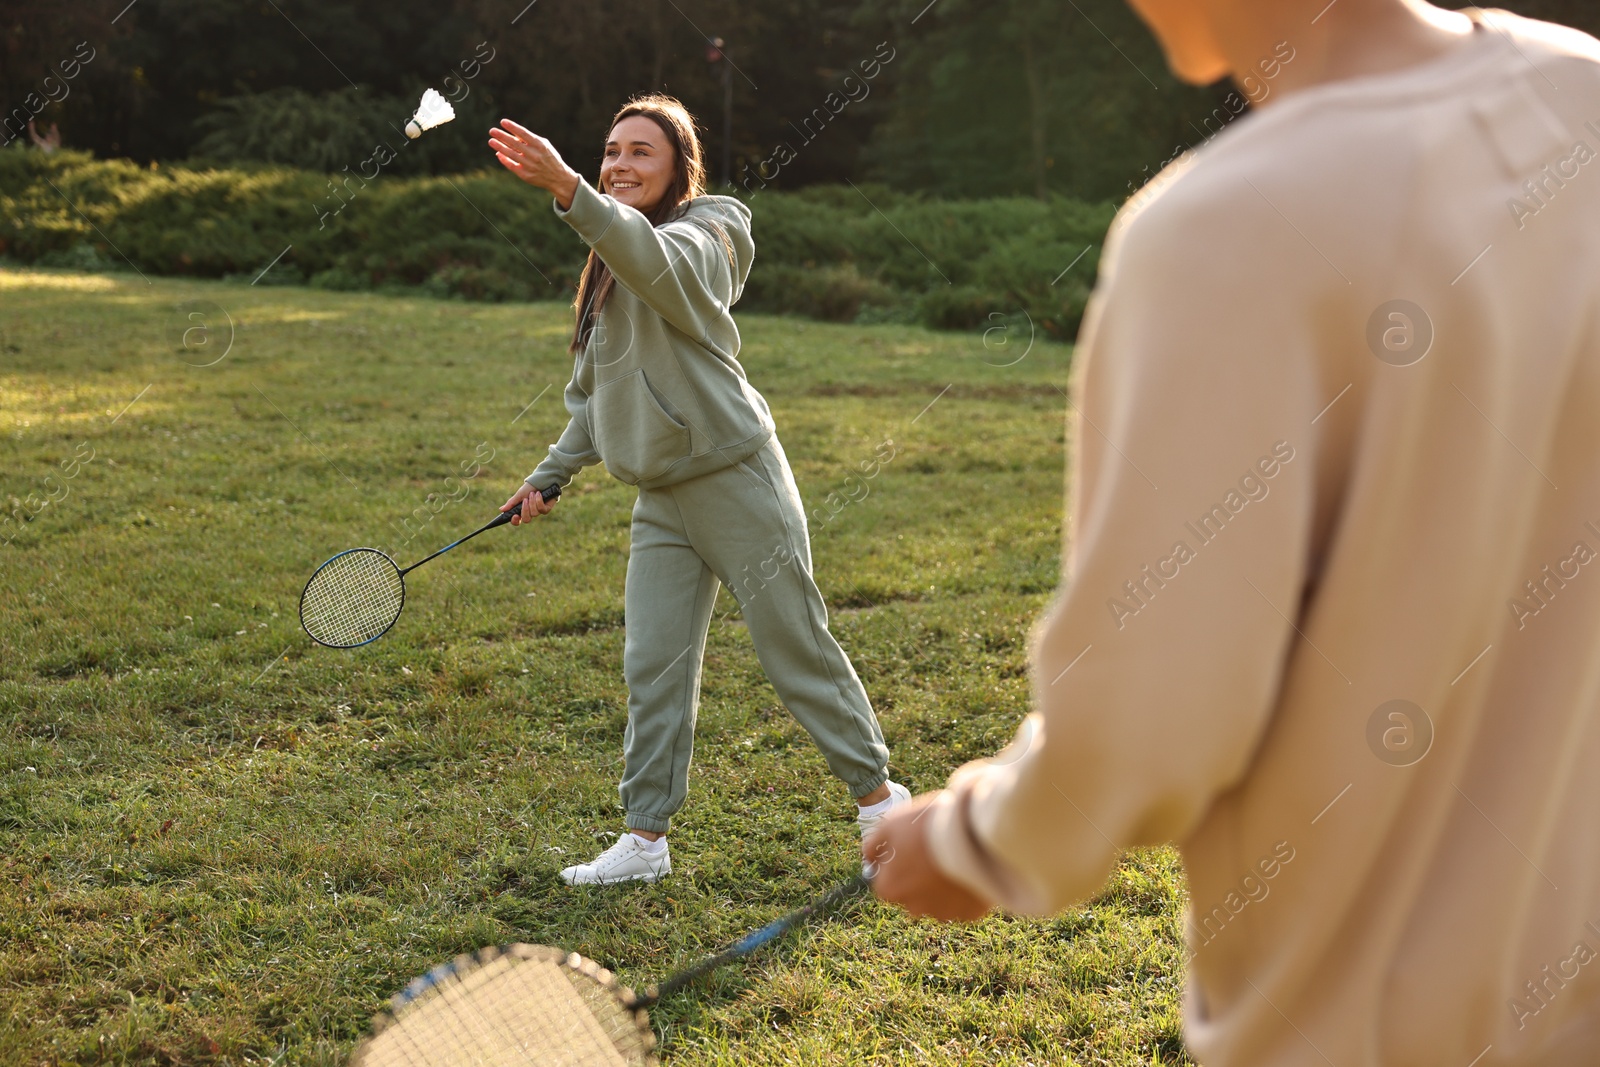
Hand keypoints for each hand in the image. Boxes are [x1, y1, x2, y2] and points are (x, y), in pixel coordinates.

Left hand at [488, 119, 580, 206]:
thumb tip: (510, 137)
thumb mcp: (544, 146)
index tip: (503, 122)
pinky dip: (504, 159)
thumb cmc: (549, 158)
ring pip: (511, 154)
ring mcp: (530, 166)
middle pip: (515, 143)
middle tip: (492, 131)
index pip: (523, 133)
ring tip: (491, 141)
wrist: (558, 178)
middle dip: (502, 136)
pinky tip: (498, 153)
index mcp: (540, 145)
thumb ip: (529, 140)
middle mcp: (535, 155)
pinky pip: (512, 166)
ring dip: (500, 147)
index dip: (512, 127)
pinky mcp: (526, 175)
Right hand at [502, 482, 555, 526]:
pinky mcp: (546, 509)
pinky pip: (542, 509)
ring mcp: (538, 512)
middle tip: (525, 500)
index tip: (515, 515)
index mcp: (521, 510)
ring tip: (533, 493)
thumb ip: (511, 503)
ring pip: (534, 514)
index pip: (517, 521)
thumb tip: (501, 509)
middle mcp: (530, 512)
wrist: (541, 481)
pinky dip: (539, 500)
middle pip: (526, 520)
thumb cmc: (529, 488)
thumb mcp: (519, 494)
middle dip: (525, 509)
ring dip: (532, 502)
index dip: (515, 521)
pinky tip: (539, 494)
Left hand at [863, 792, 991, 921]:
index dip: (896, 865)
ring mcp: (943, 913)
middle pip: (911, 895)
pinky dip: (963, 890)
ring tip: (952, 858)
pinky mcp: (969, 914)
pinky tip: (967, 869)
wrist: (973, 830)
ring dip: (941, 886)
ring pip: (938, 902)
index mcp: (890, 889)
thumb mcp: (891, 824)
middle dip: (918, 879)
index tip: (909, 849)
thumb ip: (873, 845)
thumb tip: (868, 858)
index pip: (885, 883)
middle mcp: (914, 908)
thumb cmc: (927, 825)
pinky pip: (963, 904)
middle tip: (932, 853)